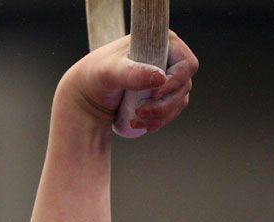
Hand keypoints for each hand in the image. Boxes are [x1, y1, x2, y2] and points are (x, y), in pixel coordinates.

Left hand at [59, 31, 198, 134]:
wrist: (87, 94)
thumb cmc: (95, 75)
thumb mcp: (110, 72)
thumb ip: (131, 73)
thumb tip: (160, 77)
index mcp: (162, 43)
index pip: (186, 64)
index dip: (176, 82)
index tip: (154, 95)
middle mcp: (168, 59)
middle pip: (183, 86)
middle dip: (164, 105)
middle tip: (140, 112)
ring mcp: (167, 78)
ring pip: (179, 101)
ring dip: (161, 116)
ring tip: (136, 121)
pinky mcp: (162, 95)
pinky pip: (171, 111)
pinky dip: (159, 121)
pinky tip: (142, 125)